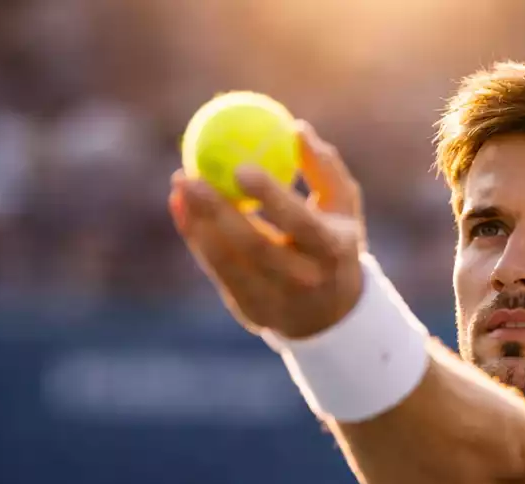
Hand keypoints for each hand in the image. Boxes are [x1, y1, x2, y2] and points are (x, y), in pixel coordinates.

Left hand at [169, 122, 365, 339]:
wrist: (331, 313)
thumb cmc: (335, 243)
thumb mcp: (343, 207)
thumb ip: (325, 168)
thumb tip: (297, 128)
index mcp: (332, 252)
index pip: (301, 224)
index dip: (271, 198)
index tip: (240, 167)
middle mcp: (305, 282)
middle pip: (255, 247)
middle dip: (217, 213)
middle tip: (191, 176)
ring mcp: (276, 302)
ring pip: (227, 262)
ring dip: (198, 223)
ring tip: (181, 184)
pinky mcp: (250, 312)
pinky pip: (217, 270)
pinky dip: (197, 238)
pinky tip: (183, 207)